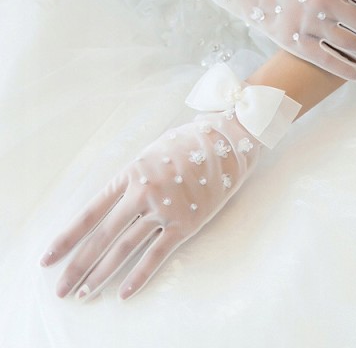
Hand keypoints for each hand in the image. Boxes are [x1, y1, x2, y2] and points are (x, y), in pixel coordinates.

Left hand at [39, 64, 300, 300]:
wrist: (226, 141)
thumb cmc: (188, 142)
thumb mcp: (151, 151)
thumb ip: (131, 177)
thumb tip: (113, 201)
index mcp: (130, 174)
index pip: (90, 212)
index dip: (67, 238)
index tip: (48, 258)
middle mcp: (142, 193)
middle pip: (103, 236)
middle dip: (78, 265)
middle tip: (61, 288)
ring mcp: (164, 210)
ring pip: (125, 248)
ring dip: (102, 275)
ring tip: (84, 294)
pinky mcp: (186, 223)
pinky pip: (158, 255)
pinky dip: (140, 275)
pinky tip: (124, 292)